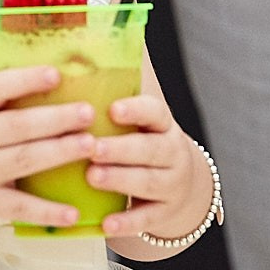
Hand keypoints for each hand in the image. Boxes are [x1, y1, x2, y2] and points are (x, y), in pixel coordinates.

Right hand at [0, 65, 100, 230]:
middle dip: (56, 119)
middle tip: (88, 112)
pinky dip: (48, 212)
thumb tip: (50, 80)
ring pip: (24, 161)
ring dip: (60, 152)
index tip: (55, 74)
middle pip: (17, 126)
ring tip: (90, 144)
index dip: (25, 80)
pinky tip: (73, 212)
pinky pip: (20, 207)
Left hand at [89, 94, 212, 241]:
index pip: (155, 112)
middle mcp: (172, 152)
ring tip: (92, 177)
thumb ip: (117, 91)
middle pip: (151, 149)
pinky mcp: (164, 213)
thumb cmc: (141, 141)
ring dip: (120, 180)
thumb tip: (92, 45)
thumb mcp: (138, 120)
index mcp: (163, 124)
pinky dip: (126, 222)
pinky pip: (146, 218)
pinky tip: (106, 224)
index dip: (136, 110)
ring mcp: (172, 184)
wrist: (178, 182)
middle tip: (92, 148)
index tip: (112, 109)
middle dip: (121, 149)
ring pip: (148, 182)